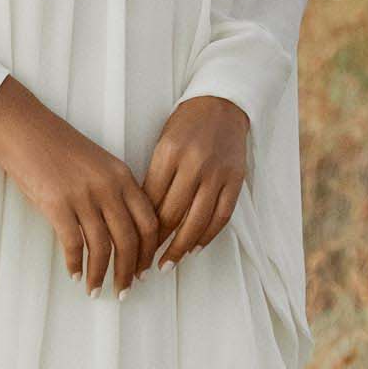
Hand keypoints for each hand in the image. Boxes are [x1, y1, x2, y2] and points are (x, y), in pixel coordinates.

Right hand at [0, 76, 163, 292]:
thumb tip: (119, 228)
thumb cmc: (56, 144)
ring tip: (95, 290)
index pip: (149, 222)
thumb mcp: (97, 163)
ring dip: (100, 274)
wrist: (22, 126)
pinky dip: (75, 264)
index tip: (143, 270)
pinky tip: (73, 274)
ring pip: (103, 247)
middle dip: (128, 271)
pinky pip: (74, 244)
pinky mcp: (57, 204)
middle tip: (123, 290)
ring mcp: (83, 196)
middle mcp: (109, 187)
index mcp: (122, 176)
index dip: (149, 252)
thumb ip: (113, 190)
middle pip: (130, 240)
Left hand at [142, 94, 248, 267]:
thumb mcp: (163, 144)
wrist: (223, 104)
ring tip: (168, 264)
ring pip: (197, 221)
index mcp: (170, 153)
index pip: (152, 199)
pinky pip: (221, 216)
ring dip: (181, 247)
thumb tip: (143, 217)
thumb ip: (156, 177)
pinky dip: (208, 236)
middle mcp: (194, 164)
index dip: (140, 226)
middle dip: (156, 242)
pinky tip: (195, 248)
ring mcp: (217, 174)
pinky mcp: (235, 180)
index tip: (132, 243)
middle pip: (172, 214)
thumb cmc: (187, 125)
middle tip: (144, 262)